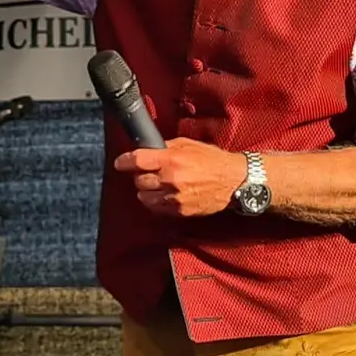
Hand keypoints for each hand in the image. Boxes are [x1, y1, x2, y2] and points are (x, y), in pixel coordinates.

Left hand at [114, 137, 246, 216]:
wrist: (234, 181)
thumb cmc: (212, 160)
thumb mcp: (188, 145)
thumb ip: (165, 147)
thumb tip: (147, 150)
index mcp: (171, 159)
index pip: (136, 160)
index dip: (124, 161)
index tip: (121, 162)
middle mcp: (170, 179)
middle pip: (138, 180)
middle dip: (140, 175)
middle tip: (148, 172)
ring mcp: (174, 197)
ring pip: (144, 196)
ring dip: (147, 190)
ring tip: (157, 184)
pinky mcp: (180, 210)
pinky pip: (157, 208)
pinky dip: (157, 201)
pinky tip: (165, 194)